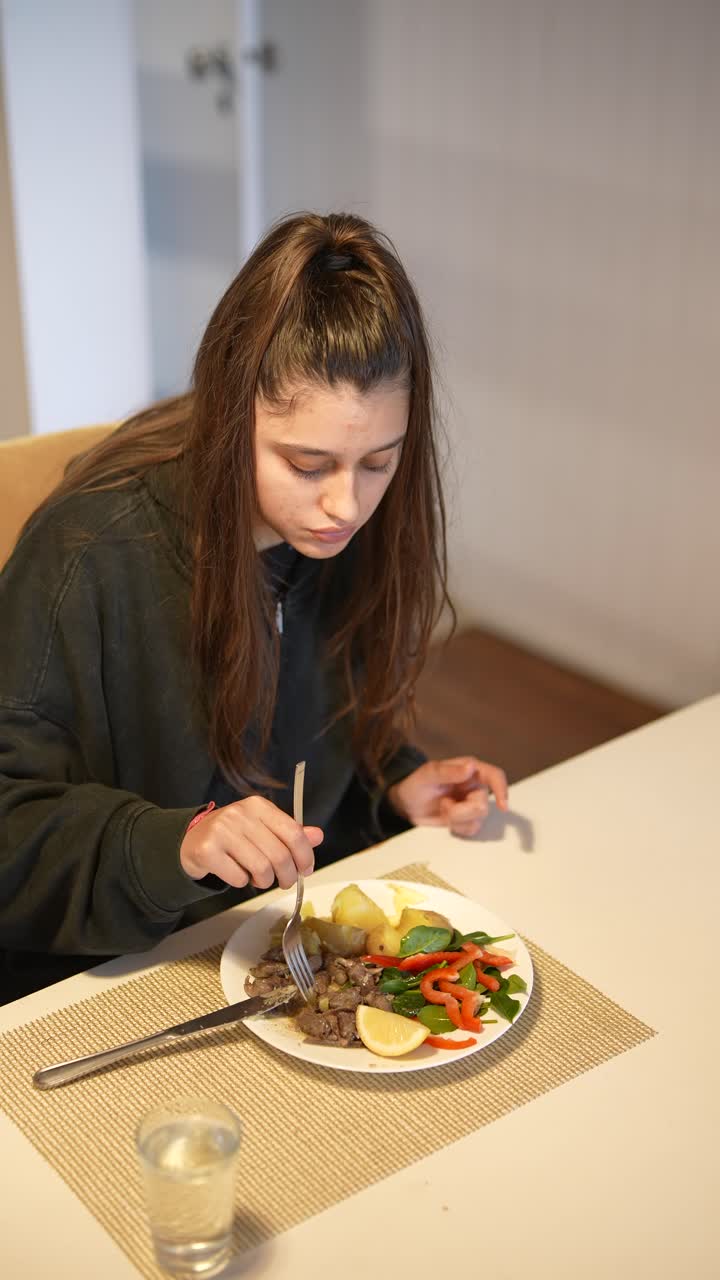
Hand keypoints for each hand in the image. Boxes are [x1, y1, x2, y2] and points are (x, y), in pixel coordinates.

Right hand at [180, 796, 322, 888]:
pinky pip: (238, 878)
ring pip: (261, 869)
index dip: (305, 856)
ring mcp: (221, 831)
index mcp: (258, 806)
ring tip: (259, 878)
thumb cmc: (233, 836)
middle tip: (285, 882)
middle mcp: (240, 814)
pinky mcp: (207, 851)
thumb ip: (290, 833)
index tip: (306, 870)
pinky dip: (242, 883)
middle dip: (287, 875)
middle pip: (280, 855)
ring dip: (264, 881)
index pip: (293, 832)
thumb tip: (318, 836)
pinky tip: (237, 875)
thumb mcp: (262, 828)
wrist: (191, 840)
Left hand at [386, 756, 507, 837]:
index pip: (494, 776)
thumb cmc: (416, 783)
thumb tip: (471, 767)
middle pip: (483, 805)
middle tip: (444, 804)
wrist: (406, 804)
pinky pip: (472, 829)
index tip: (502, 806)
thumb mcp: (428, 774)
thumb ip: (448, 771)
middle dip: (461, 811)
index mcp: (470, 769)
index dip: (502, 790)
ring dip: (457, 819)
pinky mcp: (467, 819)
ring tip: (443, 809)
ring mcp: (472, 804)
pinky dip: (458, 827)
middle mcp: (475, 786)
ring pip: (477, 820)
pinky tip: (447, 819)